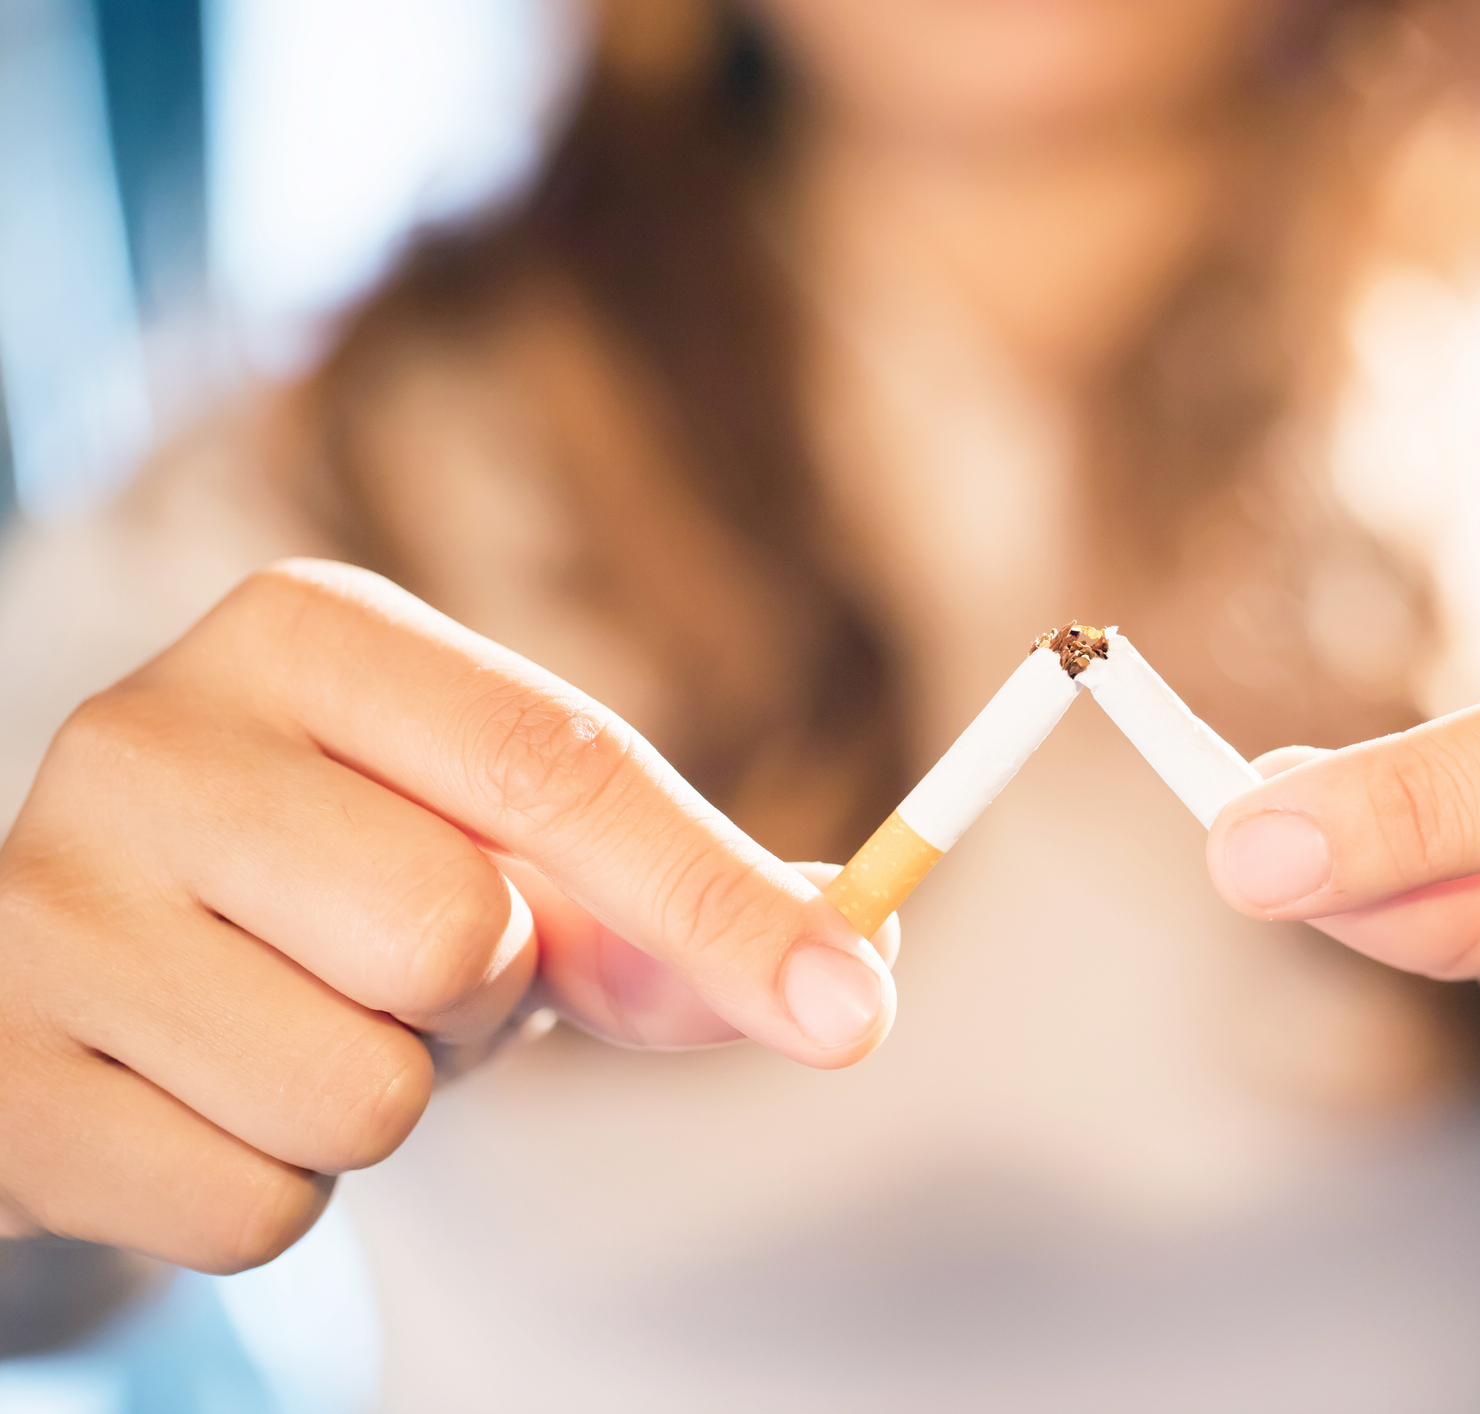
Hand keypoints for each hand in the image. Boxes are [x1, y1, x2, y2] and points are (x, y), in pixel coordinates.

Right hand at [0, 561, 893, 1272]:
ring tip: (298, 1026)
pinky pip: (255, 1212)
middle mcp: (150, 735)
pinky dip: (279, 1192)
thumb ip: (677, 905)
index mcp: (306, 634)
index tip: (849, 1010)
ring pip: (363, 1096)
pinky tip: (208, 1103)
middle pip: (457, 935)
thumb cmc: (337, 899)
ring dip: (384, 1104)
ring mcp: (43, 905)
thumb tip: (857, 968)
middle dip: (483, 1001)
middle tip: (402, 974)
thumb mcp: (505, 863)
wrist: (100, 986)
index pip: (558, 764)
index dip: (717, 898)